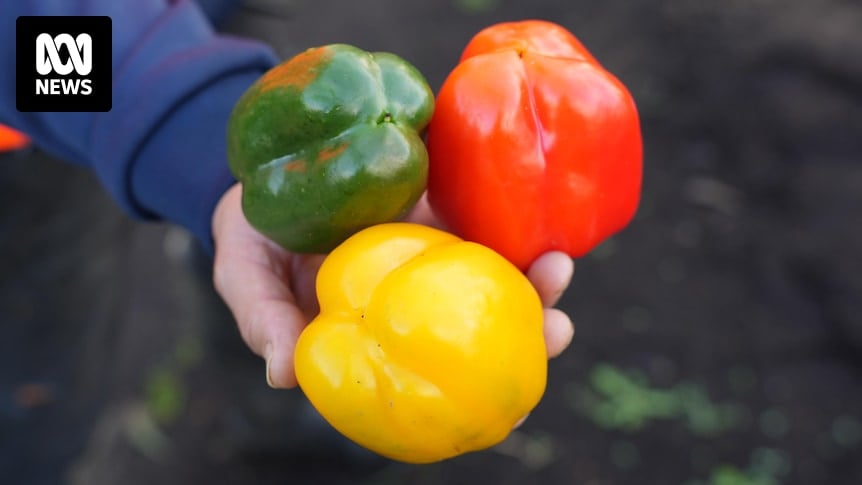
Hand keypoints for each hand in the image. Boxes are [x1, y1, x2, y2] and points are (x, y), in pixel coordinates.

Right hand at [212, 183, 574, 388]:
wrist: (267, 164)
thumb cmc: (253, 233)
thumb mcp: (244, 274)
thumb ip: (262, 318)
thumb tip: (282, 374)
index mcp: (382, 329)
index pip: (432, 376)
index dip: (472, 396)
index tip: (507, 411)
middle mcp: (418, 296)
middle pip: (484, 328)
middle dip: (531, 333)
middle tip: (556, 330)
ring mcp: (437, 249)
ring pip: (499, 273)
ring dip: (538, 277)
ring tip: (557, 266)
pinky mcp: (444, 200)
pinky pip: (489, 212)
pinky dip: (519, 217)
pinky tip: (541, 216)